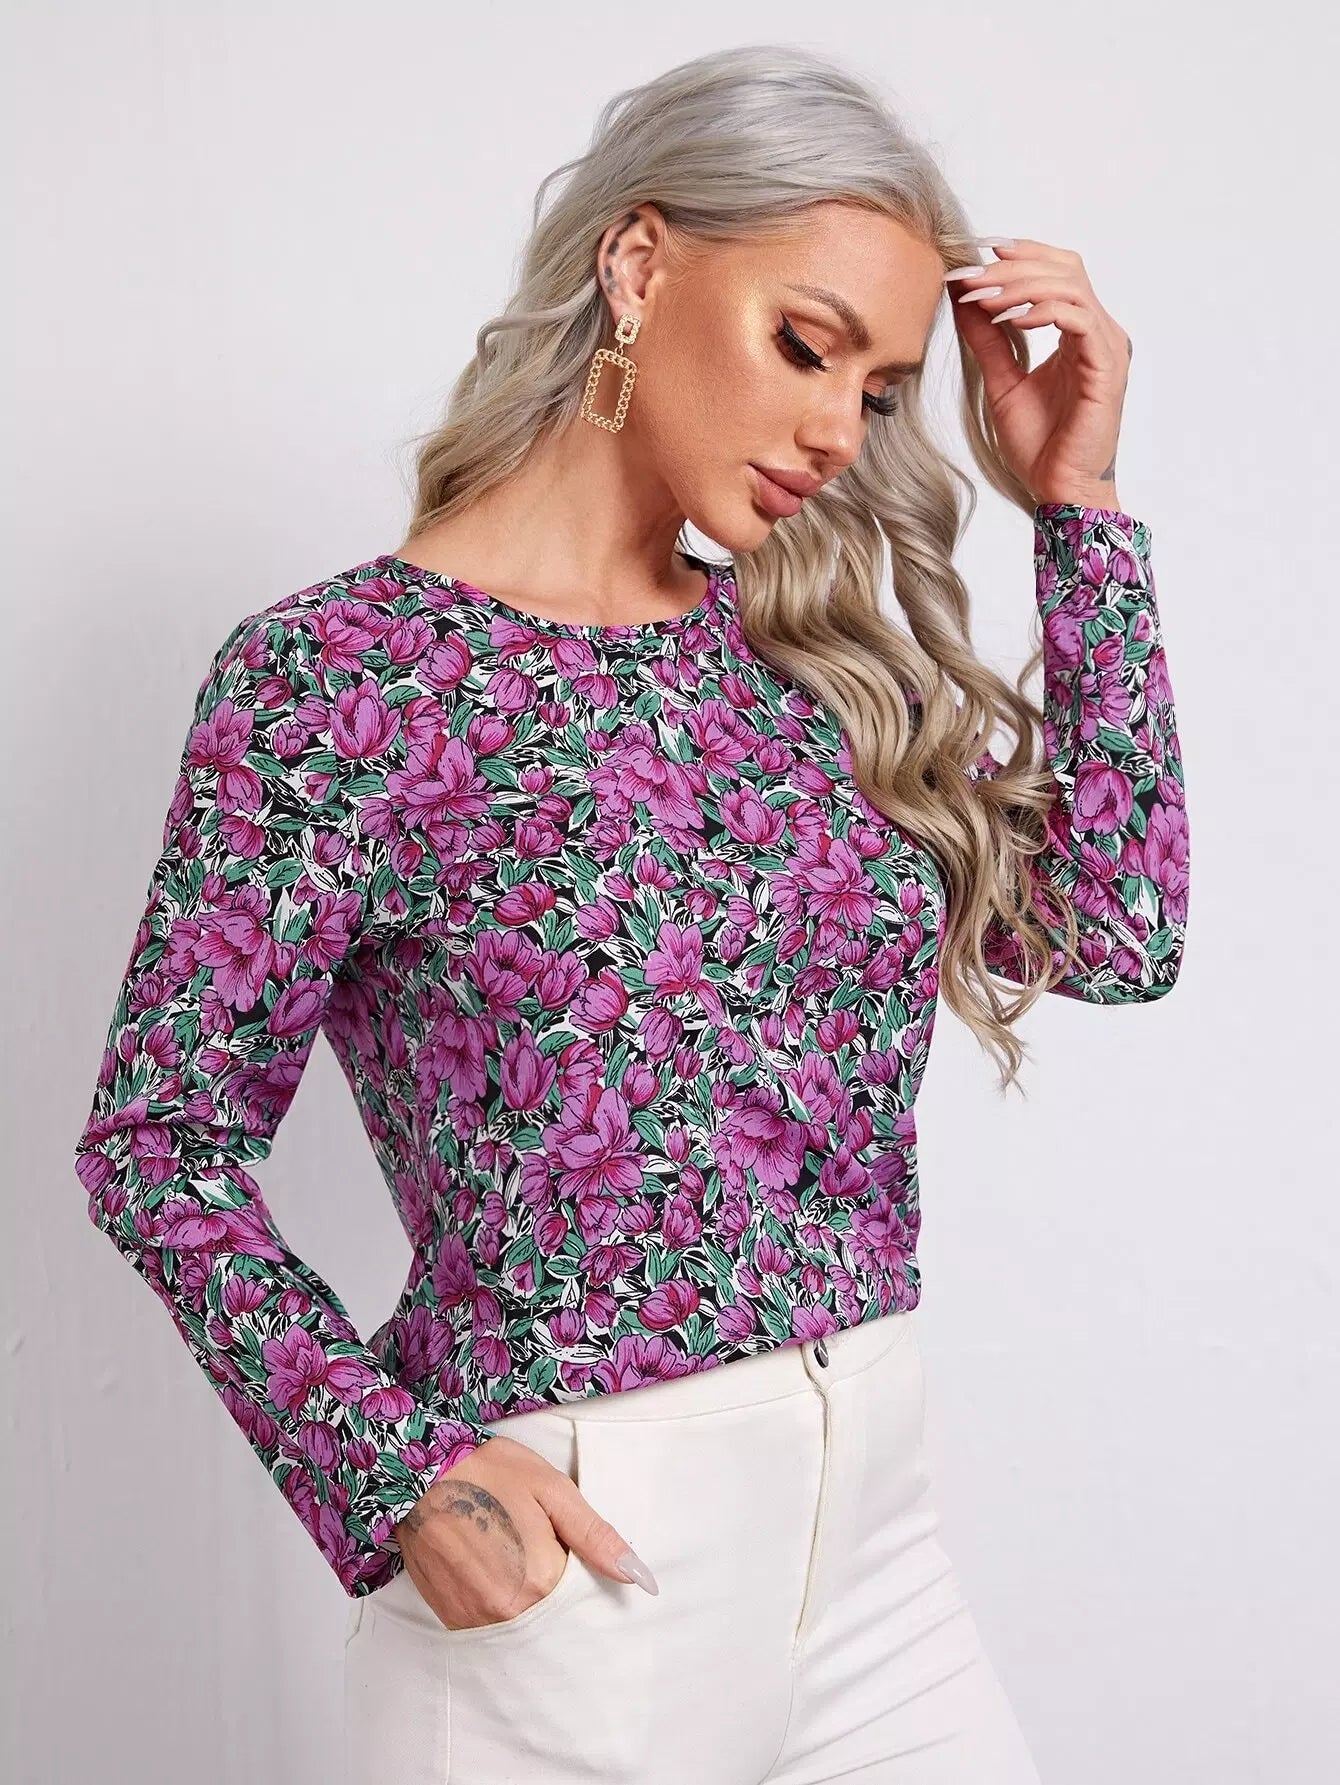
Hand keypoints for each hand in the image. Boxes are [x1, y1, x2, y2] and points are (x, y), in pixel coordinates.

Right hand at [391, 1434, 655, 1630]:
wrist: (417, 1472)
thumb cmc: (488, 1472)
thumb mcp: (551, 1490)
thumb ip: (597, 1538)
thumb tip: (641, 1579)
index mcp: (539, 1580)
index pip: (585, 1603)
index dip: (586, 1577)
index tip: (572, 1551)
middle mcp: (507, 1612)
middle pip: (555, 1619)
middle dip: (558, 1591)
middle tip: (543, 1547)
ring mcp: (475, 1620)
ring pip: (523, 1625)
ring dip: (528, 1598)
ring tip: (514, 1551)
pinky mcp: (452, 1619)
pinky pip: (492, 1625)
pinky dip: (501, 1604)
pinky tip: (494, 1567)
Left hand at [948, 237, 1132, 509]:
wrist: (1058, 489)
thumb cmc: (1040, 444)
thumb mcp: (1001, 380)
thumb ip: (986, 339)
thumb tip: (963, 296)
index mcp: (1079, 331)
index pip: (1058, 270)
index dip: (1020, 255)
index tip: (975, 259)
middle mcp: (1098, 332)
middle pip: (1064, 268)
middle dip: (1012, 267)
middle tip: (971, 277)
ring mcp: (1106, 347)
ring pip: (1071, 286)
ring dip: (1021, 285)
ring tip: (983, 298)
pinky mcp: (1106, 367)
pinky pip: (1079, 319)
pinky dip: (1042, 310)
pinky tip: (1009, 320)